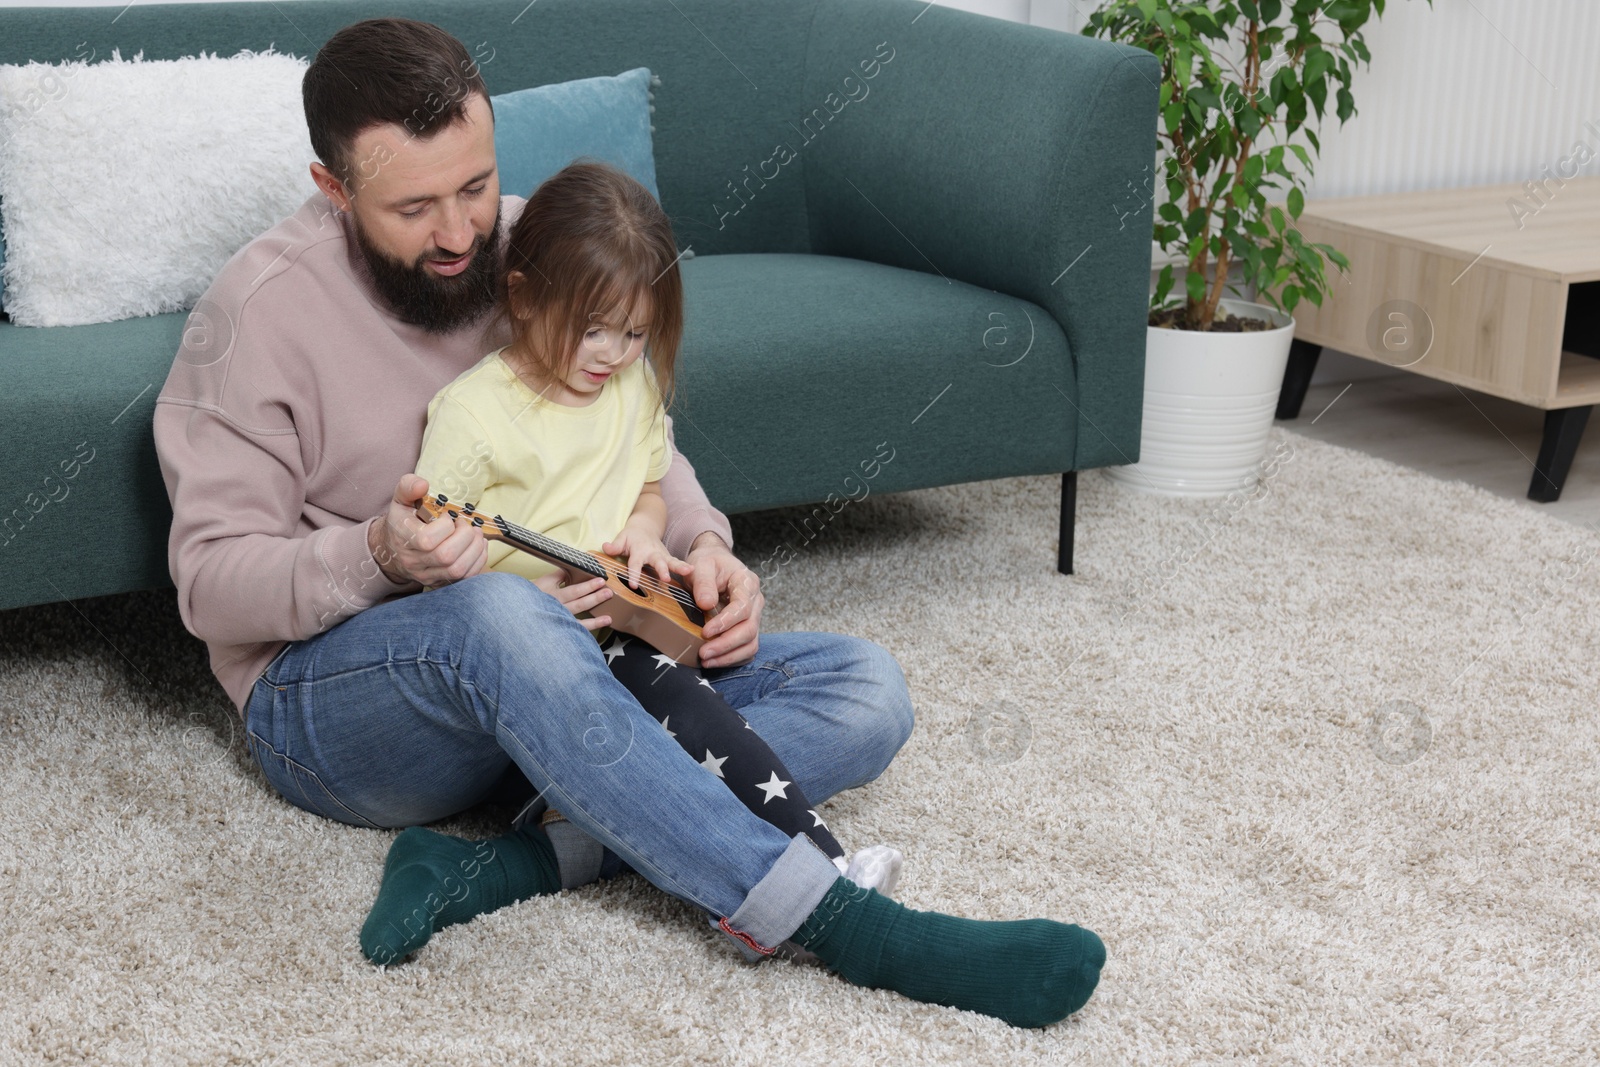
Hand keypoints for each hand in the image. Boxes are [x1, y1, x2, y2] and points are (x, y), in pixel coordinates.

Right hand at [370, 473, 488, 586]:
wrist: (393, 550)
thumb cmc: (402, 521)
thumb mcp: (400, 500)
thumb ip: (408, 487)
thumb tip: (423, 484)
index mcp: (403, 539)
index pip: (426, 540)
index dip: (445, 526)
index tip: (447, 517)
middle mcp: (413, 561)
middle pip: (446, 556)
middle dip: (465, 537)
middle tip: (465, 525)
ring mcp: (427, 575)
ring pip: (457, 569)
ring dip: (475, 549)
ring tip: (475, 535)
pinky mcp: (440, 583)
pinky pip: (465, 578)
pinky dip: (478, 561)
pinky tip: (477, 547)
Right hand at [531, 570, 614, 631]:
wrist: (520, 613)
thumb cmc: (532, 595)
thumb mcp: (544, 581)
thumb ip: (560, 575)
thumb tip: (575, 567)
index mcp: (553, 595)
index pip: (573, 590)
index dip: (588, 586)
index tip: (601, 580)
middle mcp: (557, 609)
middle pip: (579, 604)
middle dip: (595, 598)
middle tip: (608, 593)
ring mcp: (559, 621)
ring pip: (578, 621)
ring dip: (594, 620)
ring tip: (608, 618)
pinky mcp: (561, 630)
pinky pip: (576, 631)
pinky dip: (589, 630)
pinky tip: (601, 626)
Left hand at [602, 527, 692, 594]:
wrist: (645, 527)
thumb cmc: (631, 536)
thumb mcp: (621, 538)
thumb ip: (615, 545)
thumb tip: (605, 547)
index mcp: (639, 550)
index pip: (635, 564)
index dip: (634, 575)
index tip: (634, 585)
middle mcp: (652, 553)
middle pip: (657, 562)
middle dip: (662, 570)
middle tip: (666, 578)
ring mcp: (662, 555)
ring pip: (671, 561)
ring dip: (679, 566)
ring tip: (688, 571)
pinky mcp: (668, 557)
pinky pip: (676, 562)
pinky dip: (684, 567)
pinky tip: (692, 571)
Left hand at [686, 533, 762, 667]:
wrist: (715, 564)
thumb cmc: (708, 563)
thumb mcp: (702, 565)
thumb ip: (703, 582)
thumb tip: (706, 604)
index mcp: (747, 583)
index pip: (742, 608)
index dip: (725, 623)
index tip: (705, 632)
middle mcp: (755, 602)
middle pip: (749, 629)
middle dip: (726, 645)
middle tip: (703, 653)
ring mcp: (754, 617)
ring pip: (751, 643)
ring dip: (729, 656)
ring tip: (706, 661)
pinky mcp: (748, 628)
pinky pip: (747, 649)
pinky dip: (732, 659)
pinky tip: (714, 661)